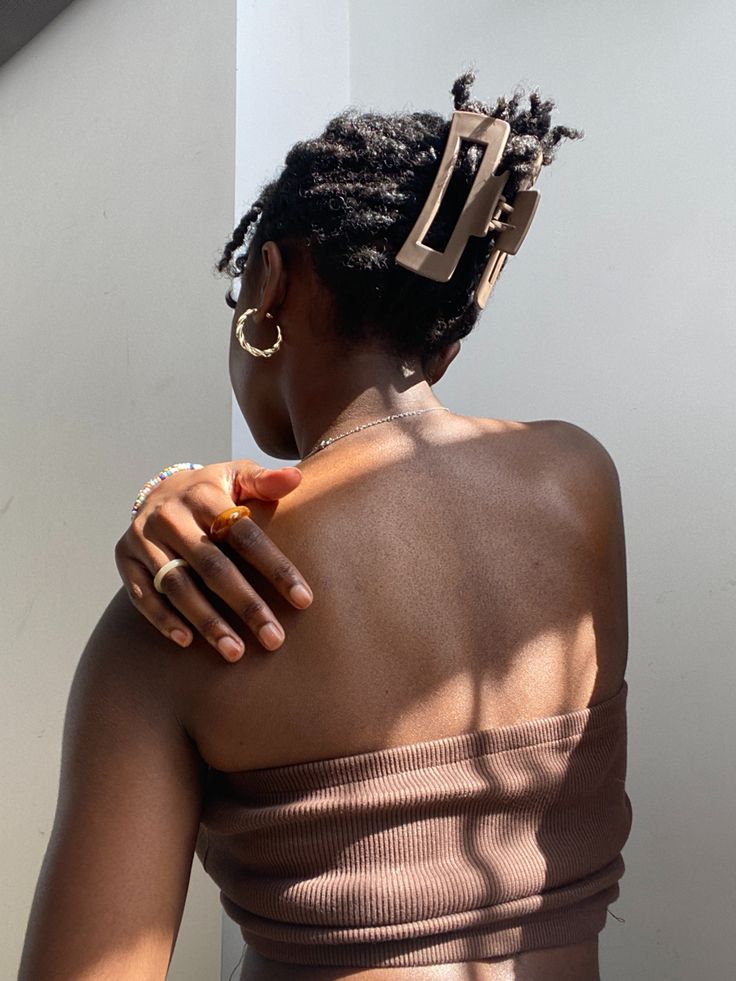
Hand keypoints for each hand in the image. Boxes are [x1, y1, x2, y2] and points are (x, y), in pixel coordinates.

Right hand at [115, 461, 312, 660]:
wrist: (161, 490)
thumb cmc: (214, 491)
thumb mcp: (238, 476)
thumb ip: (265, 480)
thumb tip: (296, 477)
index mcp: (204, 495)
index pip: (245, 535)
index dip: (276, 568)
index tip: (304, 600)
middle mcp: (170, 516)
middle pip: (213, 566)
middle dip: (246, 605)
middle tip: (274, 639)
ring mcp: (143, 539)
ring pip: (178, 586)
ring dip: (207, 622)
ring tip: (236, 651)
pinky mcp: (125, 559)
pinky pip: (143, 595)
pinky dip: (163, 619)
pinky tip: (187, 642)